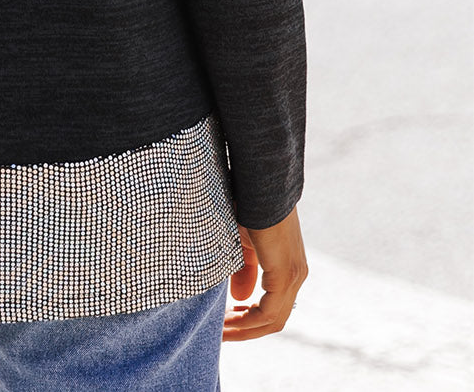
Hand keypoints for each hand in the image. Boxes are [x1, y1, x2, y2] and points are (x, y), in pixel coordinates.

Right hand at [223, 204, 306, 340]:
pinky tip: (229, 319)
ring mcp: (293, 276)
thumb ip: (245, 270)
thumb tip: (241, 297)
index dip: (249, 319)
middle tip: (221, 332)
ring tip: (221, 331)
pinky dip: (248, 321)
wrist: (261, 185)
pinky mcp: (285, 274)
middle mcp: (296, 275)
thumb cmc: (251, 206)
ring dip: (245, 329)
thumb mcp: (245, 243)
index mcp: (288, 267)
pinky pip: (269, 311)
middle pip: (274, 319)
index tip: (226, 321)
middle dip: (245, 329)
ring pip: (273, 320)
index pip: (274, 307)